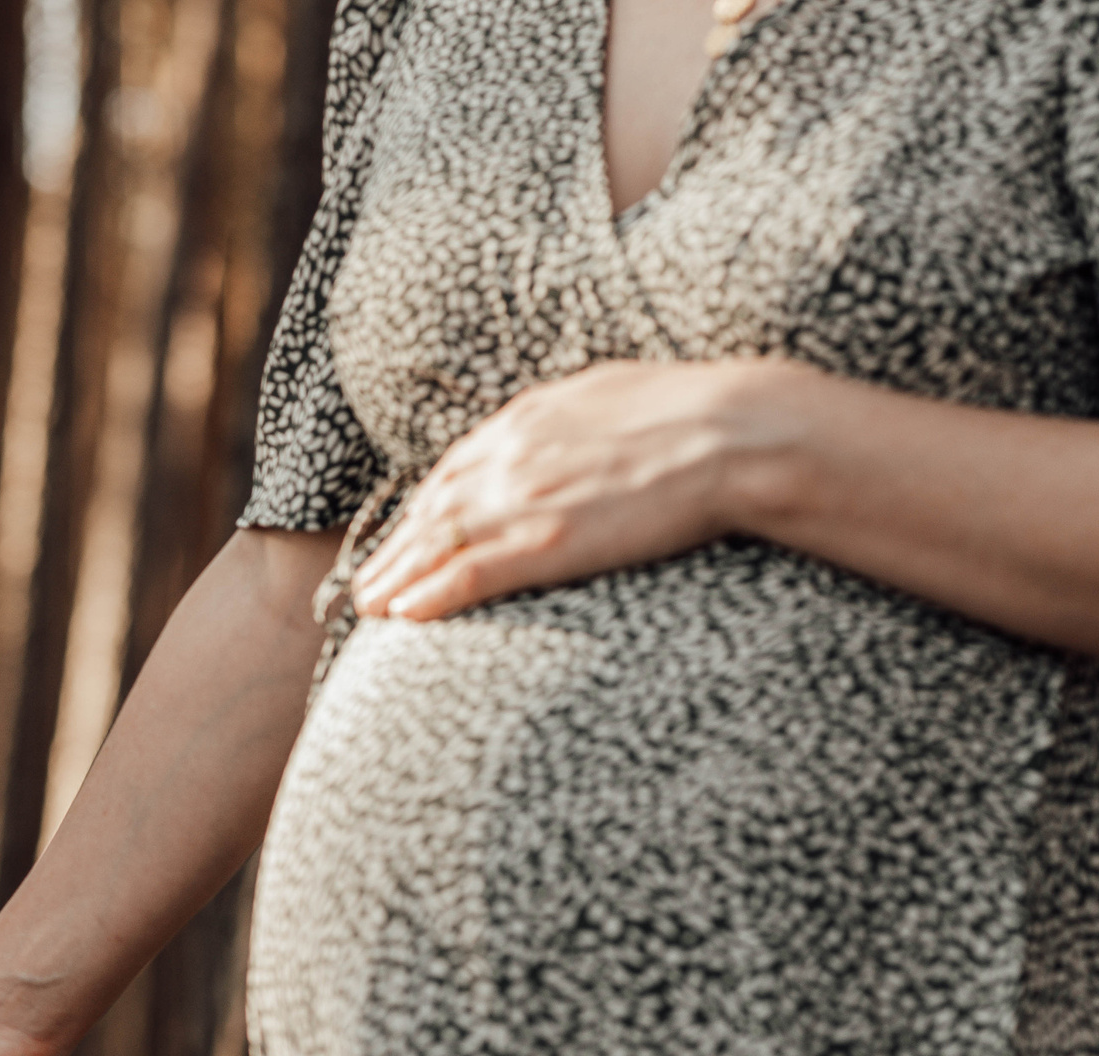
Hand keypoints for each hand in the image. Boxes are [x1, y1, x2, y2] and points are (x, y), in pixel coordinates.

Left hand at [349, 358, 795, 621]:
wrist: (734, 431)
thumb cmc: (694, 412)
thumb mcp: (614, 396)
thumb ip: (572, 420)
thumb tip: (565, 431)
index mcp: (526, 419)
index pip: (453, 470)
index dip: (421, 510)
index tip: (404, 536)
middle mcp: (510, 456)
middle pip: (432, 511)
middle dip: (395, 550)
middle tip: (365, 585)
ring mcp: (525, 499)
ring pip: (437, 545)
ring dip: (397, 579)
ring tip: (369, 609)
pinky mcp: (547, 540)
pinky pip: (472, 572)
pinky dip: (432, 593)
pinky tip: (406, 615)